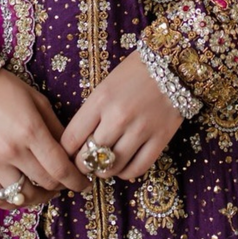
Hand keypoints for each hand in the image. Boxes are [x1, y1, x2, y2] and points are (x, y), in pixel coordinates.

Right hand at [0, 69, 92, 209]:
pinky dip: (13, 203)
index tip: (83, 183)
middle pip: (45, 183)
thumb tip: (71, 153)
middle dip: (61, 186)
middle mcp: (12, 150)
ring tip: (45, 190)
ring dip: (40, 197)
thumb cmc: (5, 89)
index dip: (76, 181)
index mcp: (31, 130)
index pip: (60, 168)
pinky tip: (22, 195)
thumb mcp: (38, 101)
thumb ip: (56, 128)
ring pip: (23, 195)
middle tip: (66, 183)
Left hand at [59, 50, 184, 182]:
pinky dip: (126, 173)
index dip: (65, 153)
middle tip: (85, 165)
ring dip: (104, 171)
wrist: (172, 64)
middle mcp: (118, 117)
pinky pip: (137, 169)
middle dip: (83, 166)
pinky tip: (124, 167)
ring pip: (112, 167)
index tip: (68, 156)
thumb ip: (92, 114)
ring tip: (104, 166)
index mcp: (100, 100)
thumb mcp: (105, 86)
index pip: (71, 138)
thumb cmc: (134, 74)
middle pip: (89, 158)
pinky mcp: (160, 138)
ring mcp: (140, 129)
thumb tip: (78, 145)